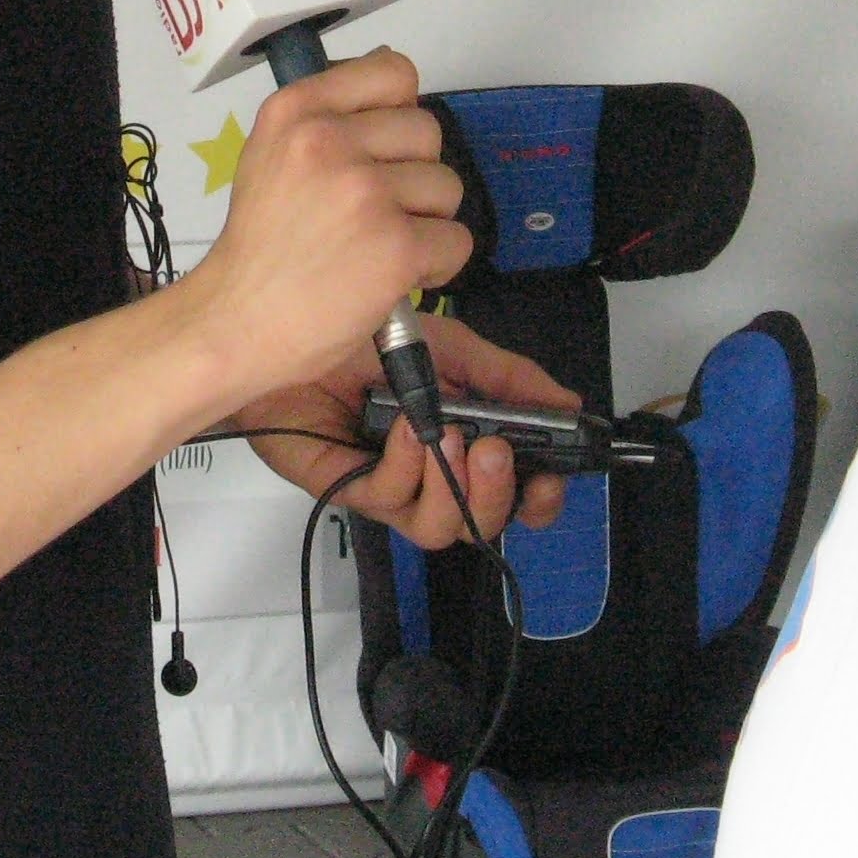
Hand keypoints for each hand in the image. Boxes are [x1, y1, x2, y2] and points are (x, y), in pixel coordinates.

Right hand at [178, 49, 467, 406]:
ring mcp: (365, 192)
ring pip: (447, 186)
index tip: (378, 149)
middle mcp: (328, 140)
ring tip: (380, 246)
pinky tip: (397, 277)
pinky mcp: (396, 245)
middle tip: (374, 213)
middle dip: (413, 175)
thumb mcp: (271, 155)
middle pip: (427, 131)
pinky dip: (437, 265)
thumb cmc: (259, 247)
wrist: (234, 323)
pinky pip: (456, 239)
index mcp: (296, 110)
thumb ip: (326, 119)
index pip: (393, 71)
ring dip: (426, 221)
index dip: (398, 112)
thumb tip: (395, 91)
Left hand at [242, 315, 574, 549]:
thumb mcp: (451, 348)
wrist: (293, 329)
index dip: (537, 498)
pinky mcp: (348, 488)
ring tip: (448, 437)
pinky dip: (405, 461)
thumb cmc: (365, 342)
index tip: (550, 478)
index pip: (513, 494)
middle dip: (498, 495)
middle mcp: (430, 476)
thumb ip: (508, 377)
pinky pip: (388, 498)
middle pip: (480, 524)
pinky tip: (402, 427)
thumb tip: (565, 402)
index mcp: (462, 445)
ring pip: (437, 528)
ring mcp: (390, 487)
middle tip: (495, 452)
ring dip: (451, 485)